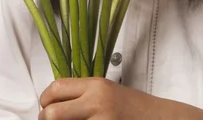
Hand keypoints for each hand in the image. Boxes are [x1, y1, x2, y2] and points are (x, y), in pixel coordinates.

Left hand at [39, 77, 166, 119]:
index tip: (46, 107)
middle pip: (51, 114)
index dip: (44, 100)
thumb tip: (53, 103)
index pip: (55, 89)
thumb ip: (82, 94)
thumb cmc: (132, 107)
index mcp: (95, 86)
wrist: (158, 119)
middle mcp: (95, 103)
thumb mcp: (106, 91)